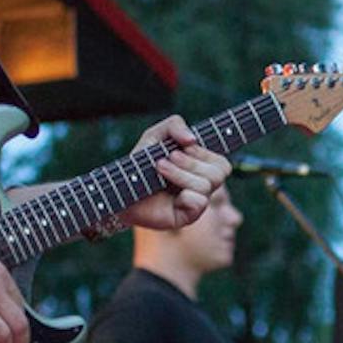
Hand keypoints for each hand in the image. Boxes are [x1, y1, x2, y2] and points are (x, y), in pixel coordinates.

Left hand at [122, 116, 229, 230]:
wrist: (121, 190)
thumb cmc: (140, 164)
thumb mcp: (154, 136)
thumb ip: (174, 125)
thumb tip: (192, 139)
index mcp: (200, 169)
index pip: (222, 163)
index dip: (203, 153)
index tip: (182, 147)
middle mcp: (202, 186)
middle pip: (219, 173)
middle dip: (191, 163)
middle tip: (167, 159)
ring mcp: (196, 203)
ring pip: (206, 186)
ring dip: (180, 174)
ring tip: (159, 169)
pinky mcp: (187, 217)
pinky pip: (199, 203)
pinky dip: (184, 195)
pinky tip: (170, 196)